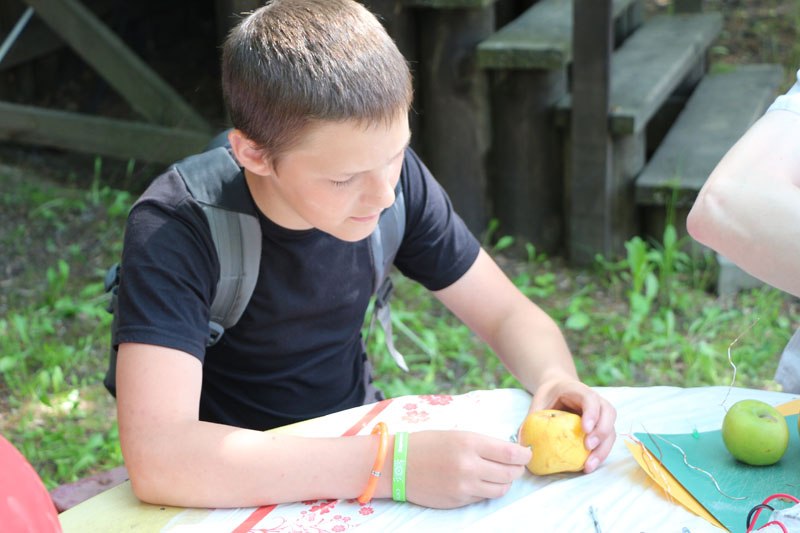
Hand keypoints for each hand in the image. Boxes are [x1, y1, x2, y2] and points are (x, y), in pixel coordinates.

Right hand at [405, 430, 531, 508]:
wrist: (397, 464)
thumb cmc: (428, 444)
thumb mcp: (457, 434)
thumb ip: (484, 444)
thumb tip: (511, 452)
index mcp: (470, 443)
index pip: (511, 453)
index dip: (524, 454)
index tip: (527, 453)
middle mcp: (469, 466)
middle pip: (510, 473)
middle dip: (517, 469)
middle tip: (516, 464)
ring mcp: (464, 486)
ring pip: (501, 489)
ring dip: (505, 482)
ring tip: (498, 474)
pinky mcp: (458, 501)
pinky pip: (483, 497)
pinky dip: (486, 490)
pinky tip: (479, 481)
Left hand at [528, 379, 615, 473]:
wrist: (559, 389)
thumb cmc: (548, 396)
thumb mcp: (538, 402)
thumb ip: (532, 419)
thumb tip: (521, 443)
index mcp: (578, 390)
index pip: (591, 398)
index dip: (591, 413)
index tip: (585, 429)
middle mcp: (596, 401)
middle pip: (608, 413)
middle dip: (601, 432)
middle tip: (588, 447)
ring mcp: (601, 414)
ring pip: (611, 429)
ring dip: (603, 449)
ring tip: (588, 466)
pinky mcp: (601, 427)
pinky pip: (606, 440)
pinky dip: (600, 454)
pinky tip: (588, 466)